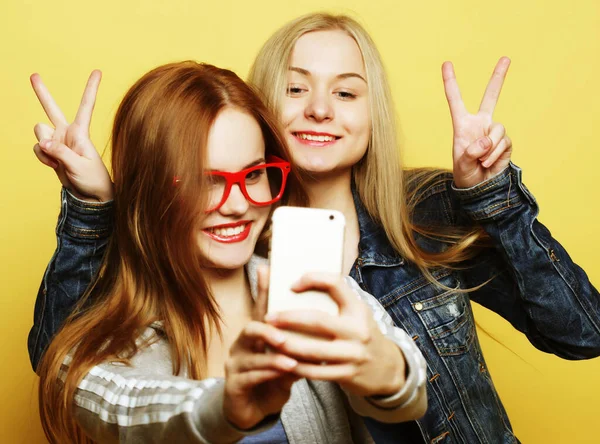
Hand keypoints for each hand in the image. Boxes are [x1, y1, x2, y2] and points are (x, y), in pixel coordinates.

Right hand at [30, 71, 112, 201]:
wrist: (90, 195)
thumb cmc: (93, 179)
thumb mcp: (79, 166)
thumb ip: (60, 153)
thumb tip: (43, 141)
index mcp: (81, 132)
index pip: (86, 105)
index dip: (91, 88)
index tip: (98, 71)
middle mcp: (68, 132)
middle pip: (52, 109)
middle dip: (42, 93)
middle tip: (33, 75)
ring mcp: (58, 141)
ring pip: (39, 132)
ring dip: (43, 146)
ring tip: (57, 160)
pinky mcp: (51, 151)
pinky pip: (38, 148)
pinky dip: (42, 158)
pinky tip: (53, 166)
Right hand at [223, 266, 299, 429]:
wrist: (253, 411)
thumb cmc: (272, 380)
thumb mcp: (288, 362)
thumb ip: (299, 348)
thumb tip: (323, 333)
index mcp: (258, 335)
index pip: (261, 308)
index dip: (263, 289)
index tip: (267, 269)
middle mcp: (243, 345)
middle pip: (251, 327)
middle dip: (269, 329)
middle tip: (286, 336)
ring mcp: (235, 364)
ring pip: (251, 355)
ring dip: (273, 357)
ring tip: (291, 360)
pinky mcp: (233, 385)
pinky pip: (249, 377)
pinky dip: (267, 375)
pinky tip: (282, 375)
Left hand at [265, 273, 405, 397]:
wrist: (388, 368)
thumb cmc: (362, 333)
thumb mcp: (356, 313)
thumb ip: (335, 300)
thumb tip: (298, 282)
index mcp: (358, 308)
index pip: (335, 284)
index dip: (312, 279)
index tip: (292, 285)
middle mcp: (357, 330)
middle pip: (317, 320)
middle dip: (289, 318)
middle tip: (268, 318)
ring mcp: (353, 354)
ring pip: (313, 350)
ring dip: (288, 345)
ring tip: (271, 340)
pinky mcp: (348, 375)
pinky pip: (316, 372)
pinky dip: (297, 367)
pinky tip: (283, 361)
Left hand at [442, 57, 512, 187]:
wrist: (479, 187)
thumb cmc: (465, 173)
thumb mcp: (461, 164)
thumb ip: (471, 152)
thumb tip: (485, 141)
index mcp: (463, 124)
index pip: (455, 100)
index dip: (451, 82)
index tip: (446, 63)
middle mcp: (480, 124)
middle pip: (491, 97)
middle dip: (499, 77)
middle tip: (506, 57)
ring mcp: (494, 132)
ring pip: (497, 129)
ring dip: (489, 148)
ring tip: (481, 161)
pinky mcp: (505, 142)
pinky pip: (503, 143)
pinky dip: (494, 155)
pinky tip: (488, 164)